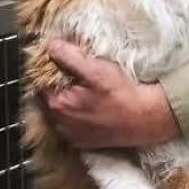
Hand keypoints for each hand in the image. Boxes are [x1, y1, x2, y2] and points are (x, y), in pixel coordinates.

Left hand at [42, 40, 179, 148]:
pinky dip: (77, 116)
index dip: (50, 71)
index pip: (40, 84)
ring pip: (61, 114)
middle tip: (75, 75)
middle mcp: (61, 125)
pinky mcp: (86, 143)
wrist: (147, 119)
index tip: (63, 62)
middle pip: (49, 100)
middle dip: (58, 87)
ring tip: (84, 91)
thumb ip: (70, 56)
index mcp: (59, 106)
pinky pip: (73, 126)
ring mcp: (73, 137)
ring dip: (67, 102)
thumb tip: (52, 46)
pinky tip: (92, 107)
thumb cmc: (122, 93)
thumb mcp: (97, 69)